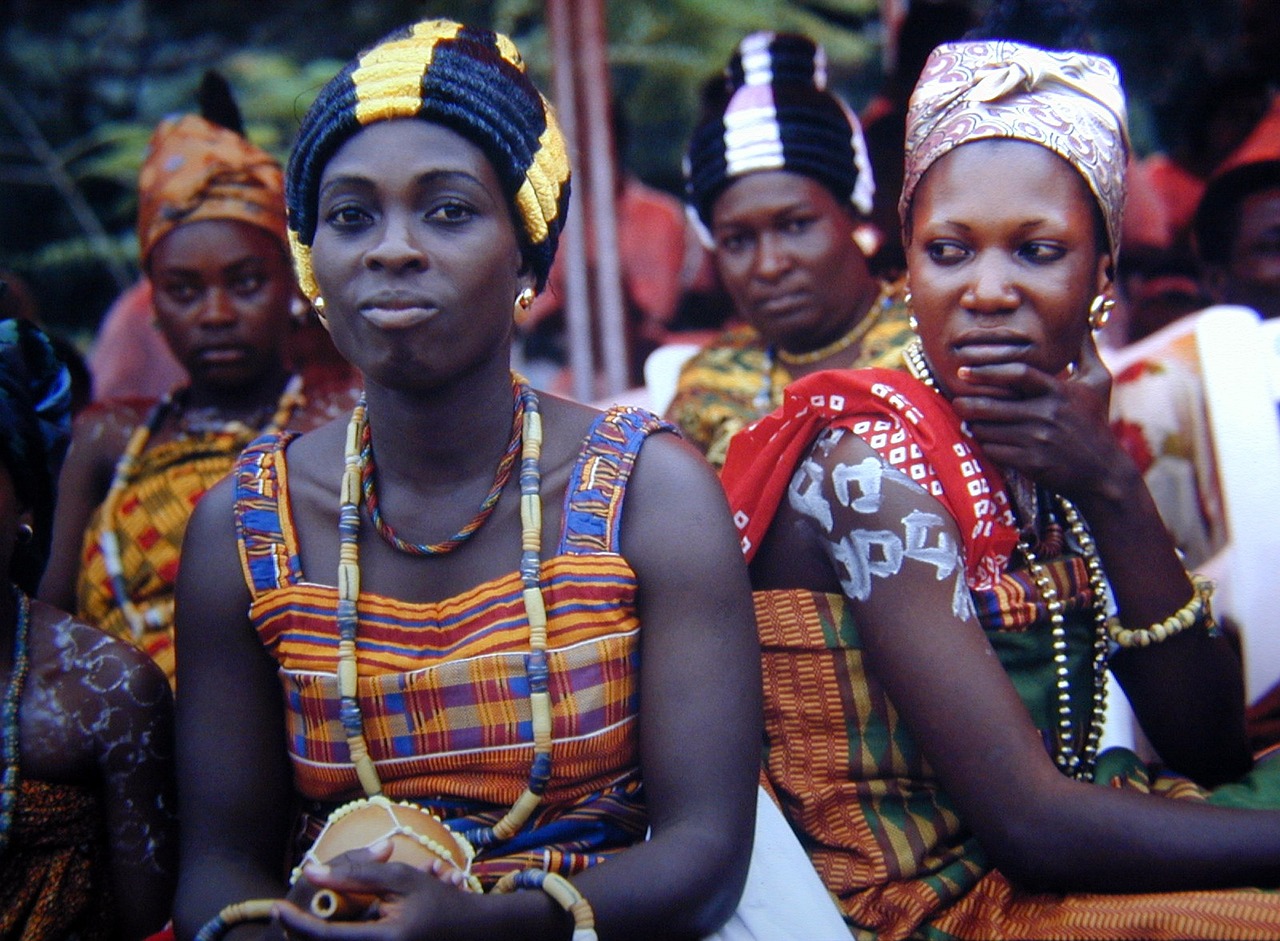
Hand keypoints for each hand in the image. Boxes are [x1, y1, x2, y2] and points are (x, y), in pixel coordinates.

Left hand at [274, 841, 471, 938]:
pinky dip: (339, 935)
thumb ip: (357, 873)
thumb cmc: (441, 901)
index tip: (277, 906)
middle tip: (288, 911)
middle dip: (302, 930)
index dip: (296, 922)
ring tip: (309, 917)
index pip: (324, 937)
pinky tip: (346, 919)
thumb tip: (313, 871)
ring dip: (321, 933)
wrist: (473, 932)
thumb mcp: (400, 878)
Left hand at [949, 331, 1128, 499]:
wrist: (1104, 473)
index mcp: (1058, 391)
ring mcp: (1037, 440)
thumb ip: (1085, 353)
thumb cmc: (1096, 424)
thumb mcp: (1099, 384)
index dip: (987, 370)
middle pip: (993, 405)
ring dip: (975, 426)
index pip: (1017, 373)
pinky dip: (986, 446)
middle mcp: (1047, 414)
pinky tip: (986, 441)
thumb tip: (1084, 324)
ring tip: (970, 421)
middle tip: (956, 400)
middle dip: (969, 403)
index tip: (964, 370)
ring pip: (989, 430)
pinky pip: (994, 451)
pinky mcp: (1031, 463)